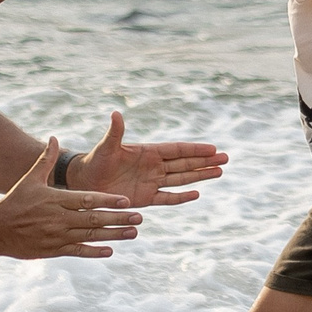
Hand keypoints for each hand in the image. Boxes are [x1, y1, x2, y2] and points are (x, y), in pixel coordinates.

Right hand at [0, 139, 145, 258]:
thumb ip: (45, 160)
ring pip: (90, 235)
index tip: (126, 200)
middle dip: (118, 218)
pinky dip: (94, 251)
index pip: (87, 199)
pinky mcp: (54, 250)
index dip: (107, 200)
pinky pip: (78, 251)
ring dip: (113, 235)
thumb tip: (54, 137)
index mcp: (55, 199)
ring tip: (133, 233)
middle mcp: (58, 218)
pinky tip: (110, 250)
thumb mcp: (30, 179)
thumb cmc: (15, 201)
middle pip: (93, 218)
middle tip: (139, 217)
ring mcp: (57, 236)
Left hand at [69, 110, 226, 207]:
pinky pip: (168, 198)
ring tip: (219, 172)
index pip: (177, 149)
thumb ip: (115, 132)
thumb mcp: (106, 146)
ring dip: (200, 176)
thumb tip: (116, 113)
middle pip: (185, 163)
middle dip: (205, 161)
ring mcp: (152, 182)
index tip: (213, 148)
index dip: (194, 149)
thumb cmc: (94, 161)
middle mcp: (153, 166)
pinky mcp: (146, 198)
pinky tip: (197, 194)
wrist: (85, 182)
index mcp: (148, 152)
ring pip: (182, 179)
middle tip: (226, 158)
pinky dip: (182, 197)